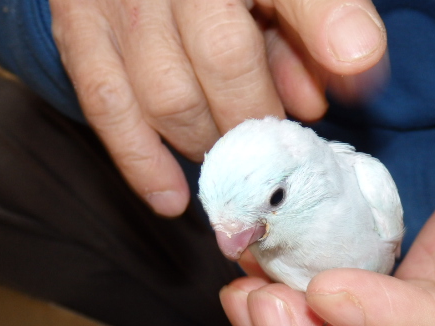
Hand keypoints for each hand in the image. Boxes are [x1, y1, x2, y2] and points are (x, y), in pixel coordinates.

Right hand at [49, 0, 386, 215]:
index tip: (357, 64)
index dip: (328, 25)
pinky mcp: (77, 28)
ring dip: (212, 143)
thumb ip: (318, 18)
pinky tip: (172, 198)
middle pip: (225, 59)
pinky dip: (142, 161)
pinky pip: (107, 106)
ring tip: (236, 163)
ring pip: (168, 96)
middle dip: (260, 119)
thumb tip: (351, 73)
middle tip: (277, 152)